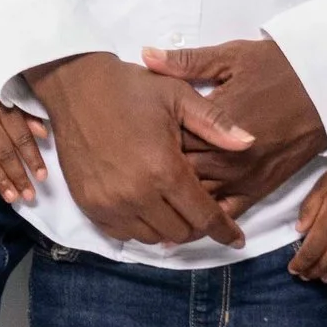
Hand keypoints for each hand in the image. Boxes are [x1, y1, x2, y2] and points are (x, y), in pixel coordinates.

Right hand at [0, 20, 47, 206]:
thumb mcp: (9, 87)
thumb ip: (26, 111)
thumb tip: (45, 134)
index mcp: (2, 107)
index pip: (20, 137)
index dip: (32, 158)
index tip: (43, 176)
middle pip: (4, 153)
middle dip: (18, 177)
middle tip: (29, 196)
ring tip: (11, 197)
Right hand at [28, 51, 250, 247]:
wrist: (76, 86)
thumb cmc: (131, 88)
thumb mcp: (178, 97)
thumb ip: (216, 124)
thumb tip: (250, 143)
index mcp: (164, 169)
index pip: (204, 217)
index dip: (225, 231)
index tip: (236, 239)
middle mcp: (137, 193)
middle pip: (181, 233)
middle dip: (197, 225)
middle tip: (200, 208)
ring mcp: (110, 202)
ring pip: (153, 237)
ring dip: (168, 227)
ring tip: (173, 206)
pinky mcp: (89, 204)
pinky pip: (123, 233)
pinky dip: (140, 226)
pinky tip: (146, 206)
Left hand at [141, 38, 326, 215]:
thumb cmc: (278, 67)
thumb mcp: (231, 56)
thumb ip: (186, 62)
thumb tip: (145, 56)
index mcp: (218, 120)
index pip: (171, 140)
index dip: (147, 142)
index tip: (129, 139)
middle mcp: (231, 155)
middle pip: (180, 172)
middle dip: (155, 172)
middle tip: (131, 171)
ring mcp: (246, 176)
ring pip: (199, 197)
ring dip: (174, 199)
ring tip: (144, 200)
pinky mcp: (261, 189)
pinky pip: (228, 212)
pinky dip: (205, 219)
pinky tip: (182, 226)